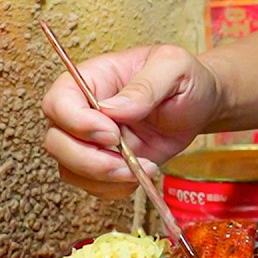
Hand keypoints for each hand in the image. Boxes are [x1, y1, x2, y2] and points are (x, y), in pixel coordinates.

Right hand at [40, 44, 215, 197]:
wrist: (201, 104)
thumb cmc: (185, 79)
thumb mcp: (173, 67)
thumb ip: (145, 85)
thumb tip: (112, 110)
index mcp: (92, 79)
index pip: (58, 103)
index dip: (77, 123)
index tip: (112, 134)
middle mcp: (83, 111)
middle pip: (55, 141)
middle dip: (89, 160)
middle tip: (127, 161)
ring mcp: (91, 140)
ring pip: (70, 169)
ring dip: (103, 179)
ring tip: (142, 168)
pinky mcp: (106, 162)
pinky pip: (92, 185)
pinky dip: (114, 189)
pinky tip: (141, 175)